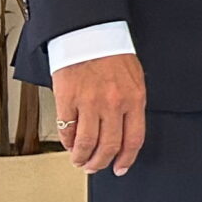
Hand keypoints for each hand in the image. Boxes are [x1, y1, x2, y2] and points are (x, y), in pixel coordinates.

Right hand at [54, 52, 146, 175]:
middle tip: (95, 167)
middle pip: (109, 146)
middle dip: (101, 163)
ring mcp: (89, 103)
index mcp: (134, 99)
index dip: (127, 159)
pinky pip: (67, 130)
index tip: (120, 167)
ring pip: (86, 143)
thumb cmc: (112, 54)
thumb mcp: (134, 79)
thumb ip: (132, 105)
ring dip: (82, 158)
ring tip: (80, 161)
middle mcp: (113, 103)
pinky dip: (67, 143)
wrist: (89, 34)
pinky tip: (69, 144)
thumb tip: (127, 131)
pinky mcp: (67, 100)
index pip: (134, 139)